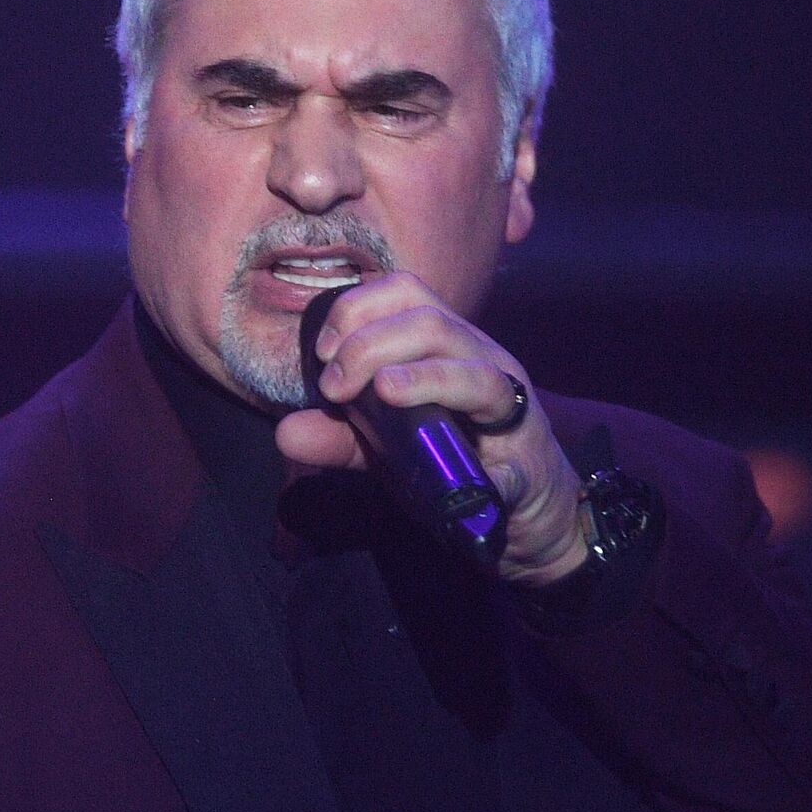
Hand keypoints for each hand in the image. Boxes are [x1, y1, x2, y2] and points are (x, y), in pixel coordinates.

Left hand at [274, 273, 587, 586]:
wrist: (526, 519)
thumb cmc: (458, 467)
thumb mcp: (387, 452)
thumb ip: (340, 437)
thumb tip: (285, 432)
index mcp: (442, 346)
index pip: (401, 292)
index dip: (355, 309)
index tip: (321, 353)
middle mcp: (476, 354)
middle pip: (425, 316)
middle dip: (367, 342)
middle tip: (333, 386)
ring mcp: (506, 390)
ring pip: (463, 353)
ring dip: (412, 370)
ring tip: (378, 393)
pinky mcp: (526, 434)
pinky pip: (495, 407)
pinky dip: (454, 409)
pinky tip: (426, 429)